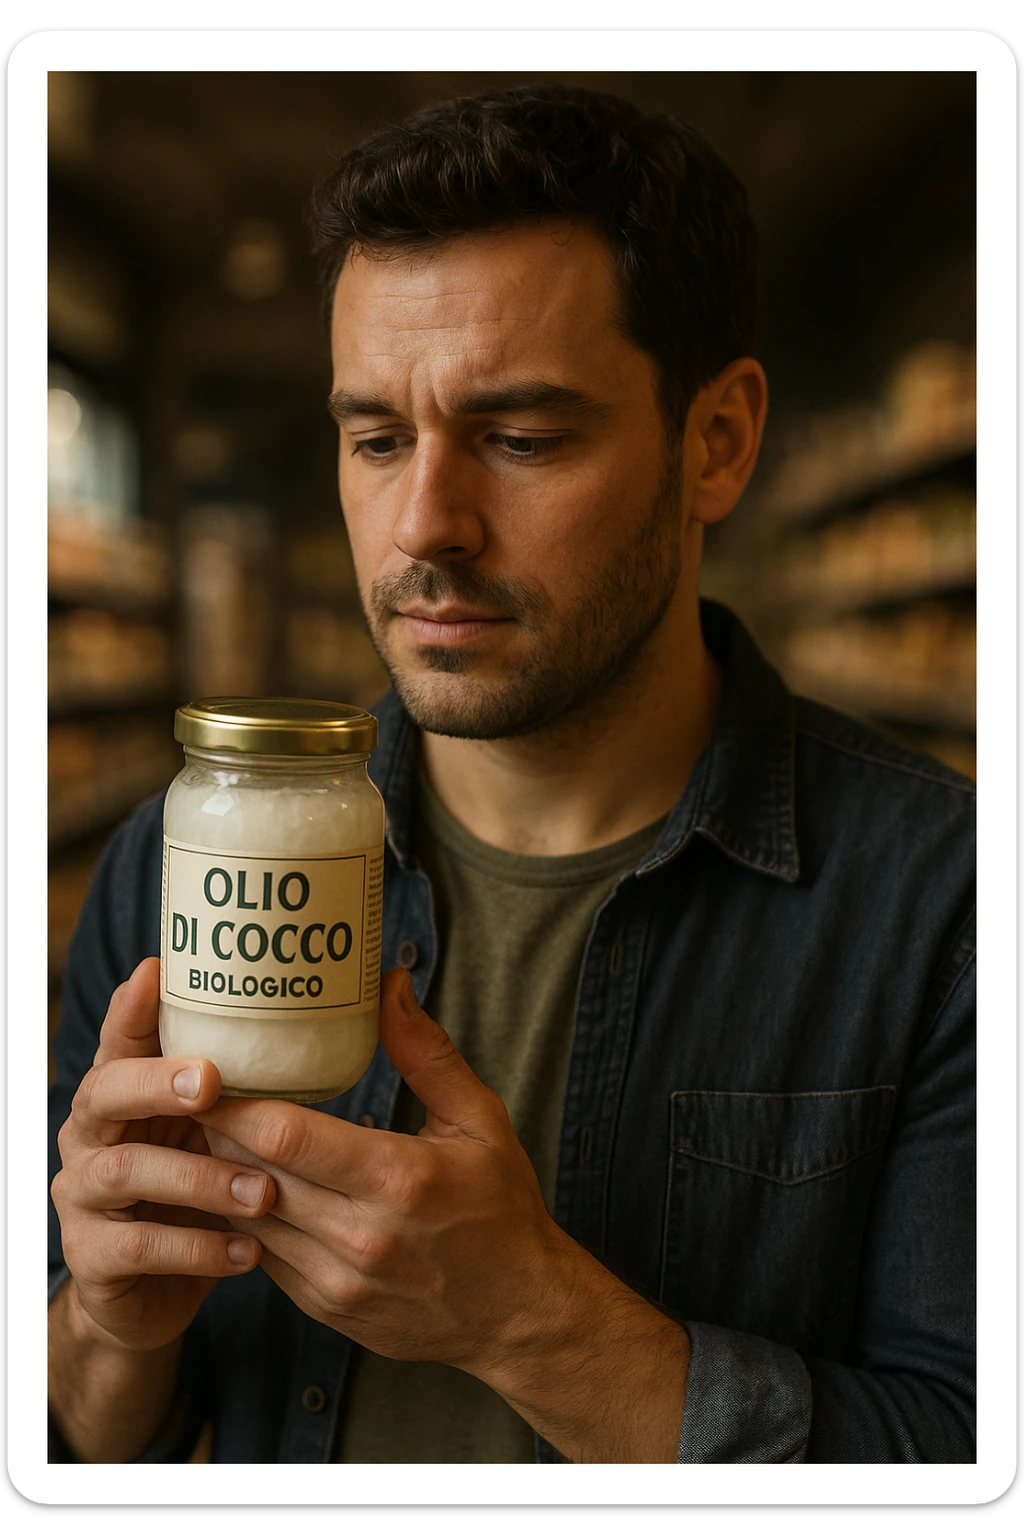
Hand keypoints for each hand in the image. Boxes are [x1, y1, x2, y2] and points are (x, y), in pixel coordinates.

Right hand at [51, 957, 277, 1352]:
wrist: (159, 1291)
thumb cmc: (206, 1186)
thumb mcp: (226, 1128)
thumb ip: (255, 1077)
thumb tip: (375, 993)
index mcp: (126, 1092)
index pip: (122, 1039)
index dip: (134, 1008)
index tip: (156, 973)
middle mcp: (93, 1134)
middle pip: (104, 1091)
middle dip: (157, 1082)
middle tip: (211, 1082)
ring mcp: (83, 1195)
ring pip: (126, 1170)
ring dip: (199, 1177)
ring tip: (262, 1192)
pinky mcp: (90, 1256)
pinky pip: (137, 1246)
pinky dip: (196, 1246)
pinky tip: (247, 1251)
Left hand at [197, 967, 579, 1378]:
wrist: (517, 1314)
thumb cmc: (501, 1208)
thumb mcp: (479, 1120)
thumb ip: (426, 1054)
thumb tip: (389, 985)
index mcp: (399, 1180)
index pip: (286, 1136)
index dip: (235, 1102)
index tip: (208, 1069)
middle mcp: (361, 1237)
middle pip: (253, 1172)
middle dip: (216, 1129)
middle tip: (191, 1090)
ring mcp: (337, 1280)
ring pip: (246, 1217)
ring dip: (220, 1174)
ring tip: (202, 1131)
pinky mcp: (324, 1307)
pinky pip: (261, 1254)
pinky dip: (242, 1215)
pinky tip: (236, 1182)